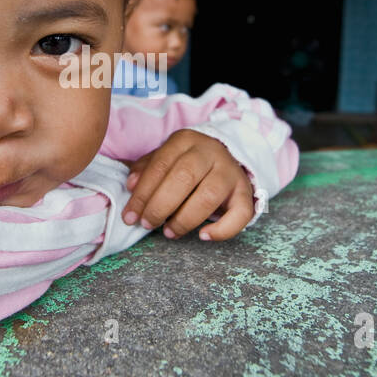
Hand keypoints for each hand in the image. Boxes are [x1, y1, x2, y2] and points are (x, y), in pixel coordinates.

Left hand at [120, 130, 256, 240]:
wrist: (223, 160)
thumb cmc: (185, 164)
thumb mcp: (164, 159)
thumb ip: (146, 170)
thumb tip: (131, 186)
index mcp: (185, 140)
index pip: (160, 165)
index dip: (143, 193)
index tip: (130, 216)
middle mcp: (211, 152)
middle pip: (184, 177)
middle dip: (161, 206)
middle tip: (148, 224)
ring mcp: (230, 172)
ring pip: (209, 196)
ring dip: (185, 219)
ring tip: (169, 232)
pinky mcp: (245, 192)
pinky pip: (241, 213)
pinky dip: (222, 229)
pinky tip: (203, 235)